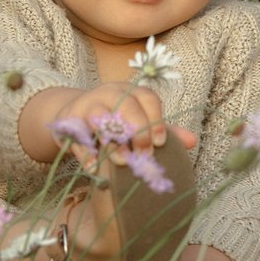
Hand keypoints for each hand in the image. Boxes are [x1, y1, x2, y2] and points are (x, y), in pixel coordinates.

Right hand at [22, 82, 192, 168]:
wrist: (73, 114)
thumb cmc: (114, 120)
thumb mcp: (139, 121)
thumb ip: (162, 131)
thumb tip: (192, 141)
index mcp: (130, 92)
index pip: (147, 98)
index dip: (156, 120)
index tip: (159, 143)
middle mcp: (109, 93)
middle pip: (125, 104)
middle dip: (137, 130)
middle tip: (143, 156)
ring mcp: (86, 105)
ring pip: (99, 116)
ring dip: (112, 140)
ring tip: (121, 161)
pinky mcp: (67, 121)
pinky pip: (76, 136)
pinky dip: (86, 153)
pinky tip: (95, 168)